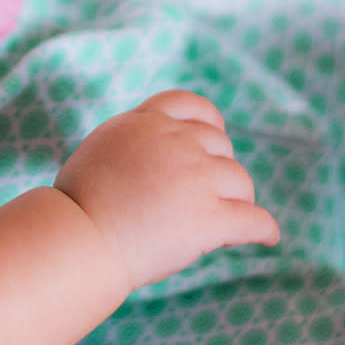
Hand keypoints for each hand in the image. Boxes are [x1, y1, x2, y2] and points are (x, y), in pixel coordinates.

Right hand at [54, 91, 279, 287]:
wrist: (78, 237)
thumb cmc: (76, 206)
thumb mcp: (102, 149)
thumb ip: (134, 143)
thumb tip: (155, 155)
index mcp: (145, 122)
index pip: (191, 105)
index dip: (209, 124)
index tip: (214, 141)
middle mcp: (175, 142)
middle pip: (221, 147)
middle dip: (218, 170)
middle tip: (208, 198)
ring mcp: (196, 177)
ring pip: (240, 183)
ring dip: (237, 201)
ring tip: (227, 223)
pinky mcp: (209, 217)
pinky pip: (254, 220)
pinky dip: (264, 229)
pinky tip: (268, 238)